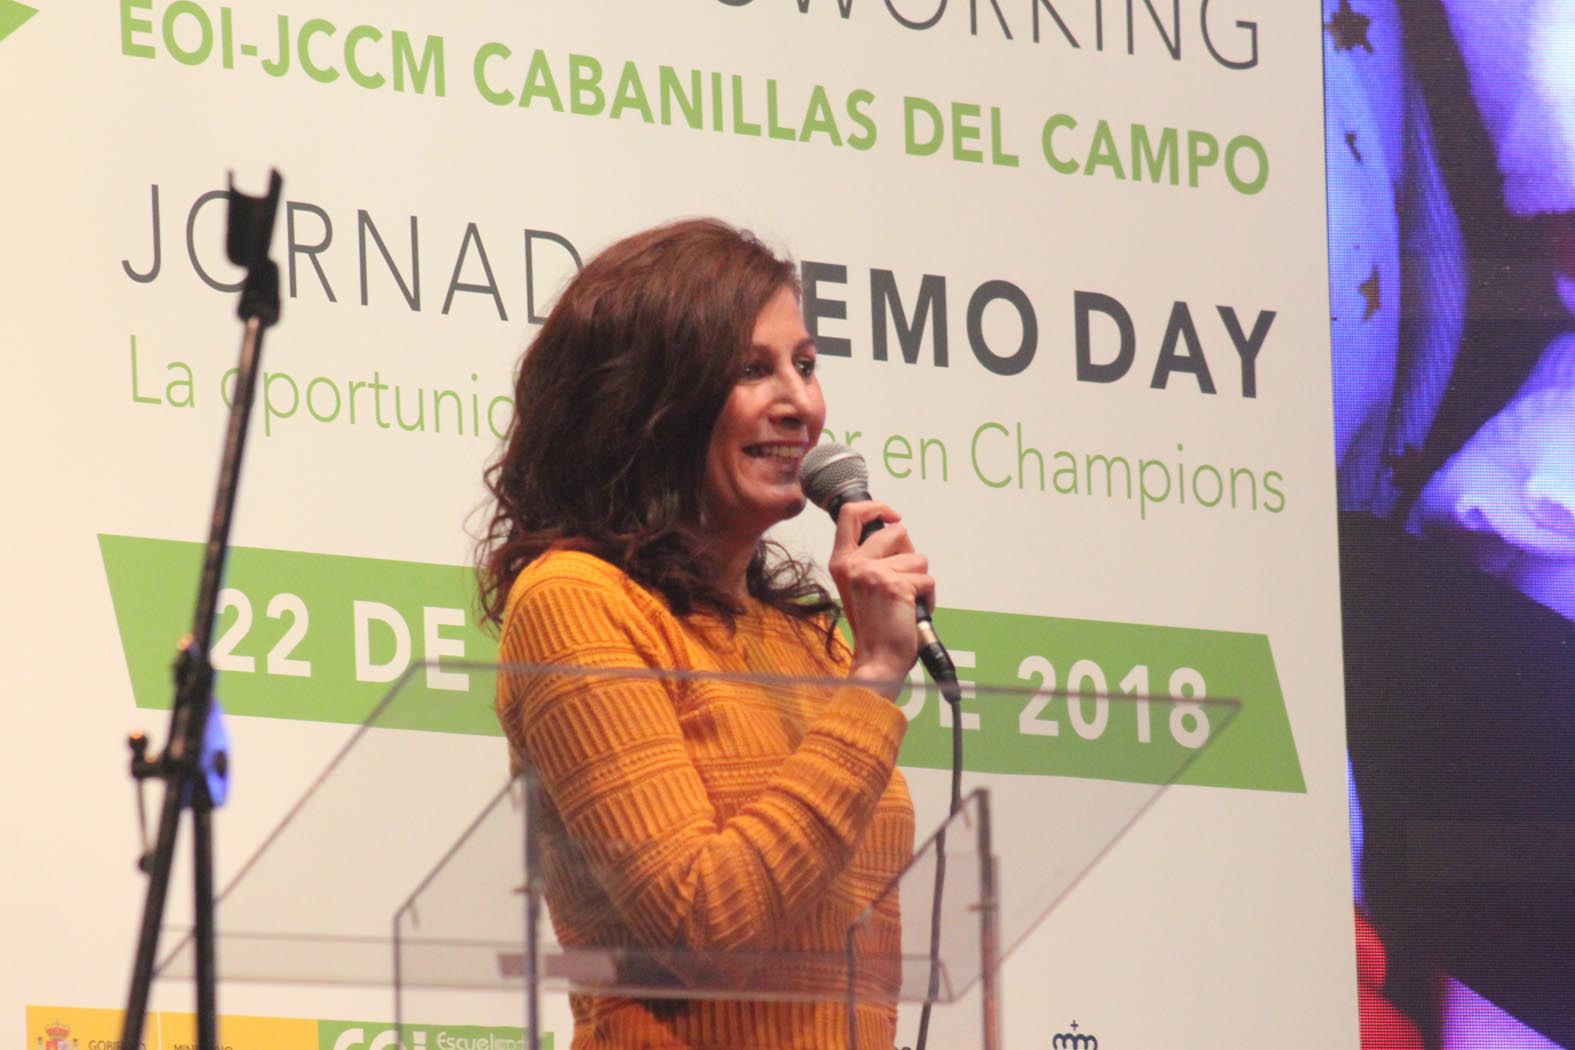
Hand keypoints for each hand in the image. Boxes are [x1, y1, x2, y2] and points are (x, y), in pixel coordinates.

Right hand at [827, 500, 935, 696]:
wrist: (877, 660)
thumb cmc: (874, 626)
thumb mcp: (860, 586)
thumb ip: (870, 559)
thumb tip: (896, 533)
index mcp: (842, 562)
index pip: (852, 514)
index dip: (877, 507)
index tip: (892, 516)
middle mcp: (854, 564)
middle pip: (896, 531)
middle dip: (910, 553)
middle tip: (905, 578)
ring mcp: (873, 573)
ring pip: (918, 558)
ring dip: (920, 580)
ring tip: (906, 602)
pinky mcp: (896, 585)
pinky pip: (927, 579)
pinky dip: (928, 596)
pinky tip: (912, 612)